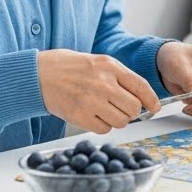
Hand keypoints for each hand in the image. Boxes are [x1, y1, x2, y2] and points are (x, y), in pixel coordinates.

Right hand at [38, 49, 160, 133]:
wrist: (37, 75)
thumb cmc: (68, 67)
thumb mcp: (98, 62)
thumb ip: (120, 77)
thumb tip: (142, 97)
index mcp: (109, 66)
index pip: (141, 86)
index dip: (151, 100)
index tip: (154, 107)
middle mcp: (103, 83)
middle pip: (134, 108)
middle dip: (132, 112)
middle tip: (122, 109)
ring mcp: (91, 100)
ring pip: (121, 121)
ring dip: (117, 120)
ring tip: (104, 110)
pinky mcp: (79, 116)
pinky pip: (104, 129)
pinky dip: (102, 126)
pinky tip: (92, 116)